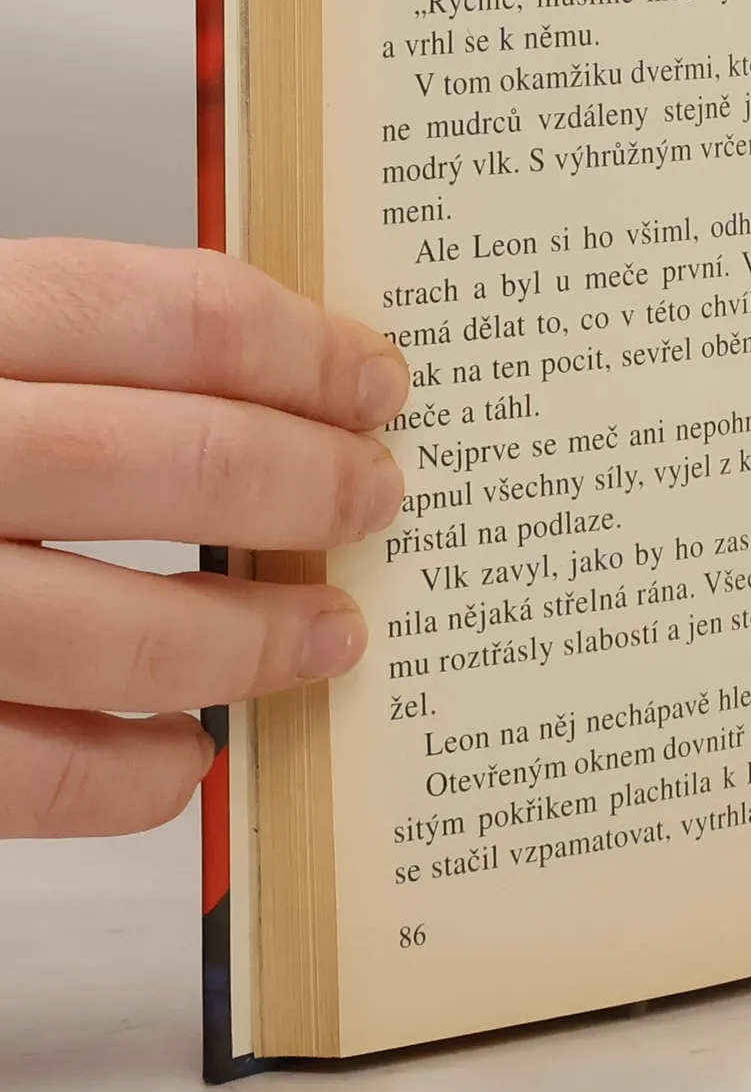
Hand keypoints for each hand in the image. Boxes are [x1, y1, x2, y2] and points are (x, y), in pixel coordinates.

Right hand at [0, 240, 408, 836]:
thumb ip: (66, 359)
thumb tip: (282, 390)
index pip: (165, 314)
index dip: (301, 349)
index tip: (376, 383)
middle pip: (175, 461)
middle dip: (310, 488)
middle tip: (376, 500)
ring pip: (119, 628)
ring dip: (254, 640)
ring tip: (331, 634)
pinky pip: (30, 771)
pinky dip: (133, 777)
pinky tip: (187, 758)